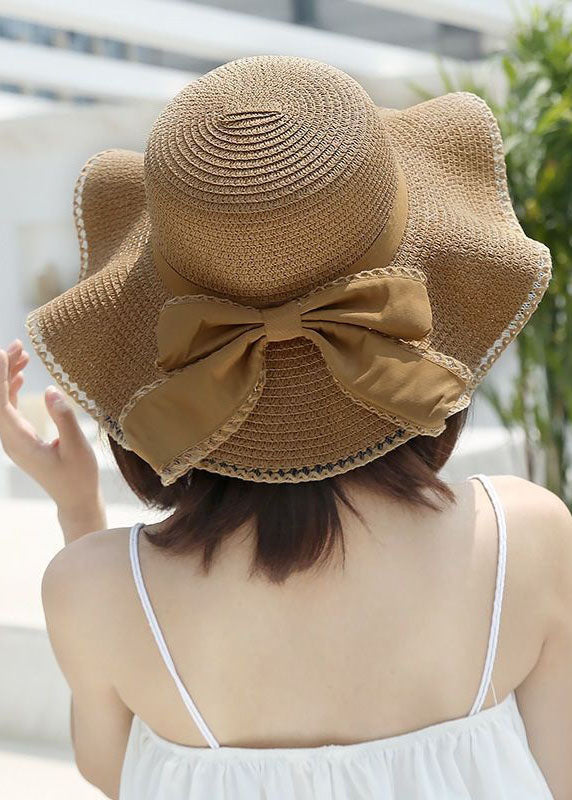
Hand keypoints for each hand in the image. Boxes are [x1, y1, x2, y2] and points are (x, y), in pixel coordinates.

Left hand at [0, 339, 102, 515]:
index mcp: (18, 441)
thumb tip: (48, 390)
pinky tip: (19, 375)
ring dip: (7, 377)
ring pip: (1, 402)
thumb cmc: (78, 476)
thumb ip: (63, 418)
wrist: (75, 499)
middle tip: (17, 345)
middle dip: (2, 370)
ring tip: (21, 353)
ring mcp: (13, 439)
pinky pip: (8, 408)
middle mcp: (9, 439)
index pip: (0, 403)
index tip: (1, 353)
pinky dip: (11, 389)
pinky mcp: (20, 438)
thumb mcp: (76, 447)